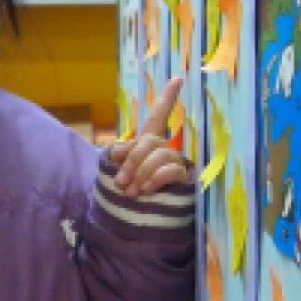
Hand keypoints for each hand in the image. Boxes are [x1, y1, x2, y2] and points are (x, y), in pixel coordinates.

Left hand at [108, 78, 192, 197]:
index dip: (168, 97)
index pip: (158, 116)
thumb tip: (118, 151)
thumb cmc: (132, 194)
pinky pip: (170, 170)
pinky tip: (146, 189)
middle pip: (150, 141)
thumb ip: (122, 156)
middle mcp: (165, 149)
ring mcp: (176, 163)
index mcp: (150, 142)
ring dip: (141, 173)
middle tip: (121, 182)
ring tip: (130, 191)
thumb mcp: (123, 171)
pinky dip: (155, 179)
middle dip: (133, 161)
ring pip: (160, 155)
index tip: (179, 79)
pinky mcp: (183, 179)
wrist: (143, 222)